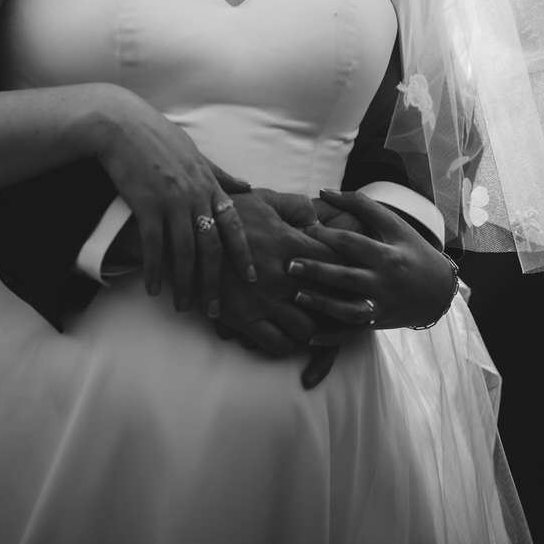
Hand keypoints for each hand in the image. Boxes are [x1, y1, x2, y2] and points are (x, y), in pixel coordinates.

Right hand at [91, 89, 255, 312]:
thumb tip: (246, 186)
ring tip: (183, 306)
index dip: (243, 252)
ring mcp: (171, 201)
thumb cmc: (158, 136)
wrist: (123, 125)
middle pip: (210, 247)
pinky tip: (154, 289)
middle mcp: (194, 195)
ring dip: (184, 283)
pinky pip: (153, 246)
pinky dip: (155, 270)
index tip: (252, 277)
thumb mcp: (196, 152)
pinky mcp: (146, 206)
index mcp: (208, 183)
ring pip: (183, 252)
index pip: (233, 224)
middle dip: (214, 281)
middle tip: (214, 309)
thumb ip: (220, 173)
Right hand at [210, 189, 348, 388]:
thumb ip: (293, 205)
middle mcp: (282, 274)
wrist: (184, 235)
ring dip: (315, 329)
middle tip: (356, 311)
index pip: (335, 259)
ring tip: (321, 328)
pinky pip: (277, 344)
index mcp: (289, 242)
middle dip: (345, 306)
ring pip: (307, 328)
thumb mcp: (261, 199)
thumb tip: (316, 216)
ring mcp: (264, 299)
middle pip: (329, 298)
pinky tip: (289, 338)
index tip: (359, 275)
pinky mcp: (244, 318)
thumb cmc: (224, 212)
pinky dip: (288, 345)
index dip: (350, 268)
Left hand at [285, 188, 457, 331]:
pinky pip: (352, 333)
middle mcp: (384, 281)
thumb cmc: (410, 249)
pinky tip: (309, 335)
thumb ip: (360, 204)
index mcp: (387, 254)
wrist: (438, 290)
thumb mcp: (393, 224)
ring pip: (348, 310)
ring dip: (321, 305)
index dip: (326, 236)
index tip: (302, 230)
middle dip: (317, 271)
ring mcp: (381, 305)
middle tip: (288, 264)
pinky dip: (332, 337)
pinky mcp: (377, 323)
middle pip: (347, 277)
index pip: (353, 243)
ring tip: (295, 295)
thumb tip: (323, 191)